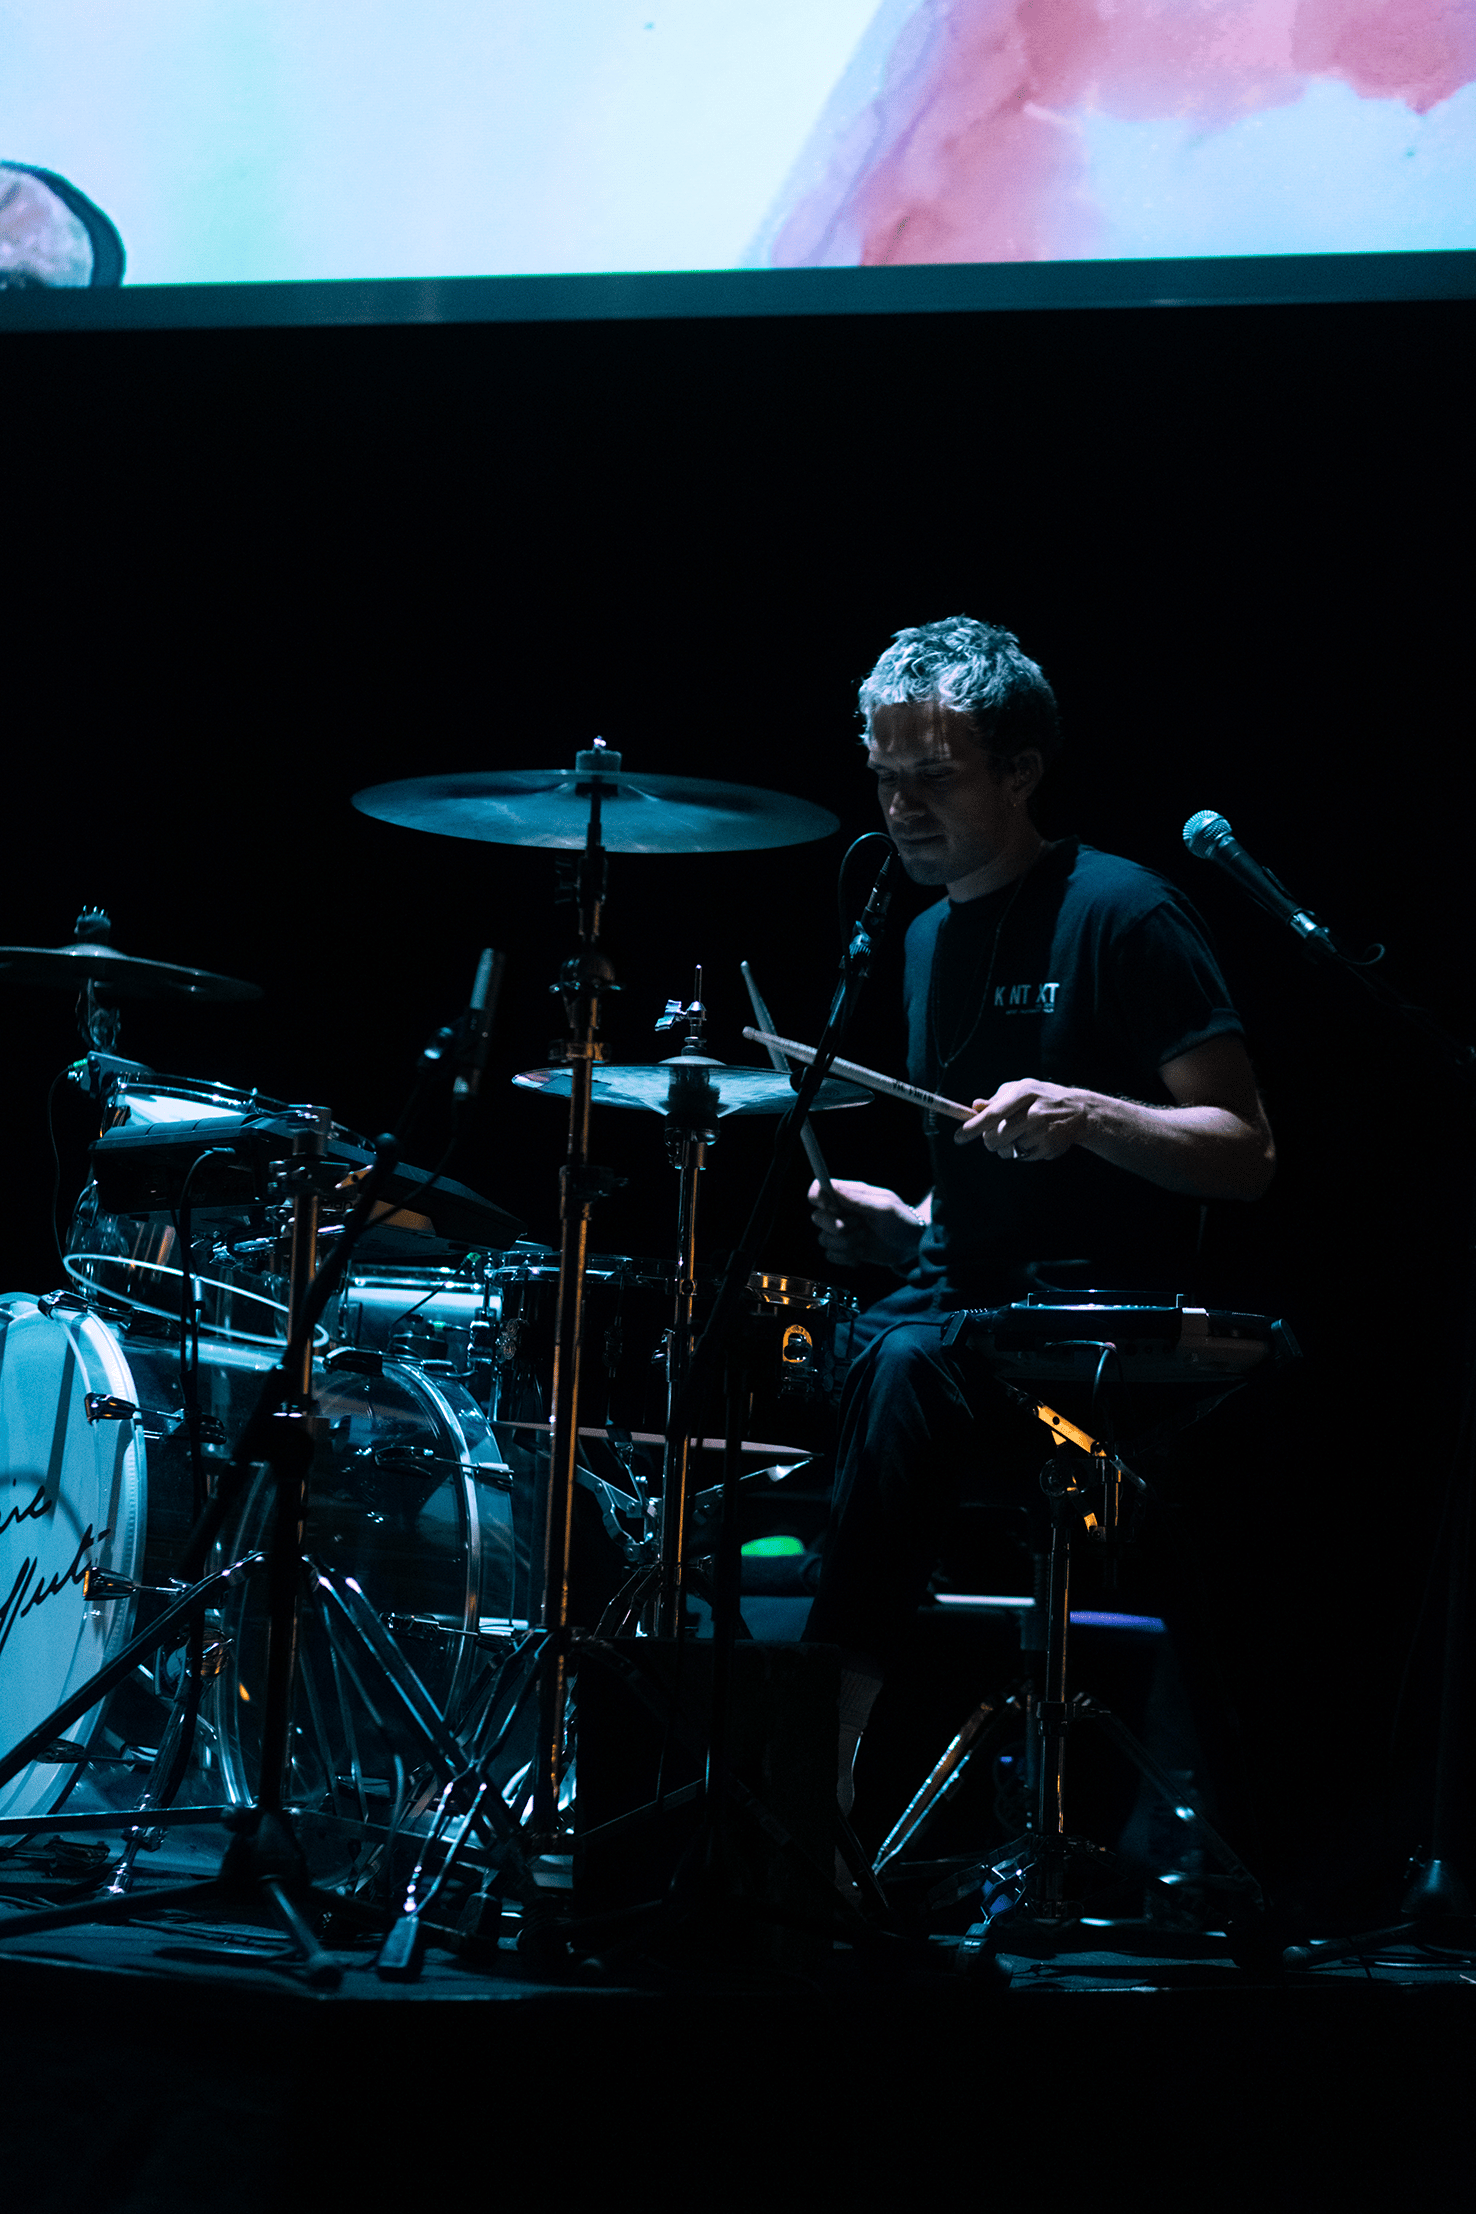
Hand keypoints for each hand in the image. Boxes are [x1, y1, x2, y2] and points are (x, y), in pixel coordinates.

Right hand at [808, 1178, 924, 1269]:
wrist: (915, 1247)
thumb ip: (857, 1199)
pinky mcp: (846, 1249)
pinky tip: (861, 1254)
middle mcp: (842, 1212)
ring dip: (844, 1244)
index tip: (835, 1208)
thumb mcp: (884, 1207)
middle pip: (817, 1217)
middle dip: (835, 1226)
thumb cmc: (904, 1221)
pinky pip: (831, 1255)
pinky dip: (845, 1257)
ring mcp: (843, 1232)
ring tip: (864, 1241)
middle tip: (858, 1227)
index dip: (819, 1199)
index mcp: (850, 1194)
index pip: (818, 1188)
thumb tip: (832, 1187)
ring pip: (823, 1239)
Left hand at [956, 1078, 1088, 1160]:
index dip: (973, 1127)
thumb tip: (975, 1107)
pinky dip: (1022, 1152)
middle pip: (996, 1137)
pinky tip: (1035, 1140)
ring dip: (1007, 1147)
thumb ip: (997, 1099)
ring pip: (1007, 1150)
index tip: (958, 1138)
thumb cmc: (1042, 1098)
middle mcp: (1035, 1112)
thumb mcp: (1022, 1090)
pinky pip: (1022, 1157)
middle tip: (995, 1136)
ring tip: (1022, 1134)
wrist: (1080, 1111)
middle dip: (989, 1140)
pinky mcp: (1049, 1148)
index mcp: (1025, 1092)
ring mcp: (1043, 1132)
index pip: (993, 1113)